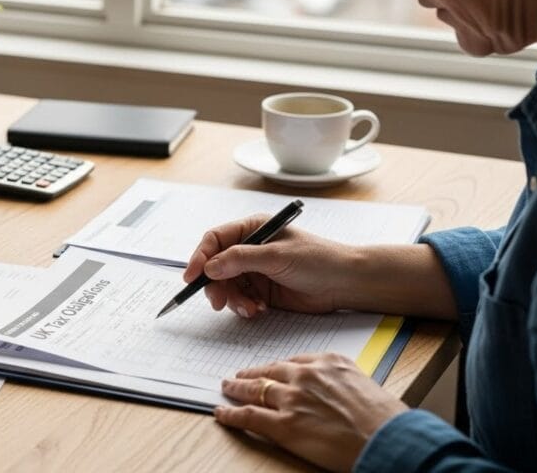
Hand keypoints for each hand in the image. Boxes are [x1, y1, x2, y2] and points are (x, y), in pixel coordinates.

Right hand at [183, 215, 357, 317]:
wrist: (344, 283)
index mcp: (252, 228)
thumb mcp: (276, 256)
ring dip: (233, 300)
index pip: (215, 240)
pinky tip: (259, 309)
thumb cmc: (317, 259)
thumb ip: (240, 260)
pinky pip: (240, 299)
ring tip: (250, 307)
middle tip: (219, 302)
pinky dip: (244, 306)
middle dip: (215, 285)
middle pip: (215, 266)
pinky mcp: (261, 290)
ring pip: (226, 286)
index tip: (191, 277)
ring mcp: (255, 270)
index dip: (200, 257)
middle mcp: (249, 248)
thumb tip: (209, 267)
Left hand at [215, 353, 407, 472]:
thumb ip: (342, 385)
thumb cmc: (385, 419)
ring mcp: (292, 399)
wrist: (388, 440)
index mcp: (328, 362)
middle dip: (252, 373)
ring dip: (237, 388)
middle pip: (270, 371)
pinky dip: (232, 414)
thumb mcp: (365, 387)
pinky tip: (222, 413)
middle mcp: (307, 375)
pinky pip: (249, 416)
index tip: (270, 369)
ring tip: (228, 388)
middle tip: (240, 374)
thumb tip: (335, 394)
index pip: (293, 361)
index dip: (277, 367)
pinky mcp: (284, 425)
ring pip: (255, 389)